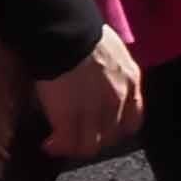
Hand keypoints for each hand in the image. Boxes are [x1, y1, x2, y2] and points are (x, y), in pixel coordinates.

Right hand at [35, 25, 143, 164]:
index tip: (102, 127)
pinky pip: (66, 144)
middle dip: (94, 139)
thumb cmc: (84, 33)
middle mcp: (117, 100)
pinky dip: (56, 147)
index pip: (133, 119)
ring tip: (58, 143)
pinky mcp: (70, 118)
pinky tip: (47, 144)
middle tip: (76, 137)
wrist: (67, 35)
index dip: (117, 128)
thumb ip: (111, 69)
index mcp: (131, 81)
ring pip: (89, 146)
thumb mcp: (111, 50)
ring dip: (73, 147)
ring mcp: (94, 112)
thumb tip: (96, 75)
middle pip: (111, 136)